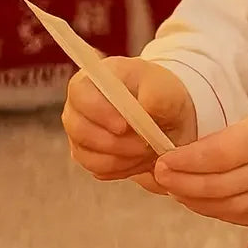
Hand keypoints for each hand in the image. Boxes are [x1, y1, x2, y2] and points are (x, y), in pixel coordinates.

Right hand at [62, 57, 196, 182]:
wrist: (168, 118)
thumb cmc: (163, 98)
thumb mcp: (168, 91)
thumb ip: (158, 95)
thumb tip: (144, 106)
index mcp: (96, 78)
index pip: (80, 92)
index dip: (98, 112)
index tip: (124, 126)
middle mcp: (80, 104)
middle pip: (79, 129)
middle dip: (115, 143)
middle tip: (145, 144)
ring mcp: (79, 130)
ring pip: (88, 154)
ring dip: (123, 157)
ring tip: (146, 149)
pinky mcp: (86, 153)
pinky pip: (98, 169)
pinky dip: (122, 168)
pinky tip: (139, 158)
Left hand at [153, 108, 247, 226]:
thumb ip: (233, 137)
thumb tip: (189, 154)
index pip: (219, 154)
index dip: (186, 160)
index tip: (162, 158)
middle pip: (215, 184)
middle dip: (180, 181)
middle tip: (156, 174)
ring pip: (220, 206)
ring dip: (189, 197)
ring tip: (169, 187)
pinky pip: (231, 216)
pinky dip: (207, 208)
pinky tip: (192, 198)